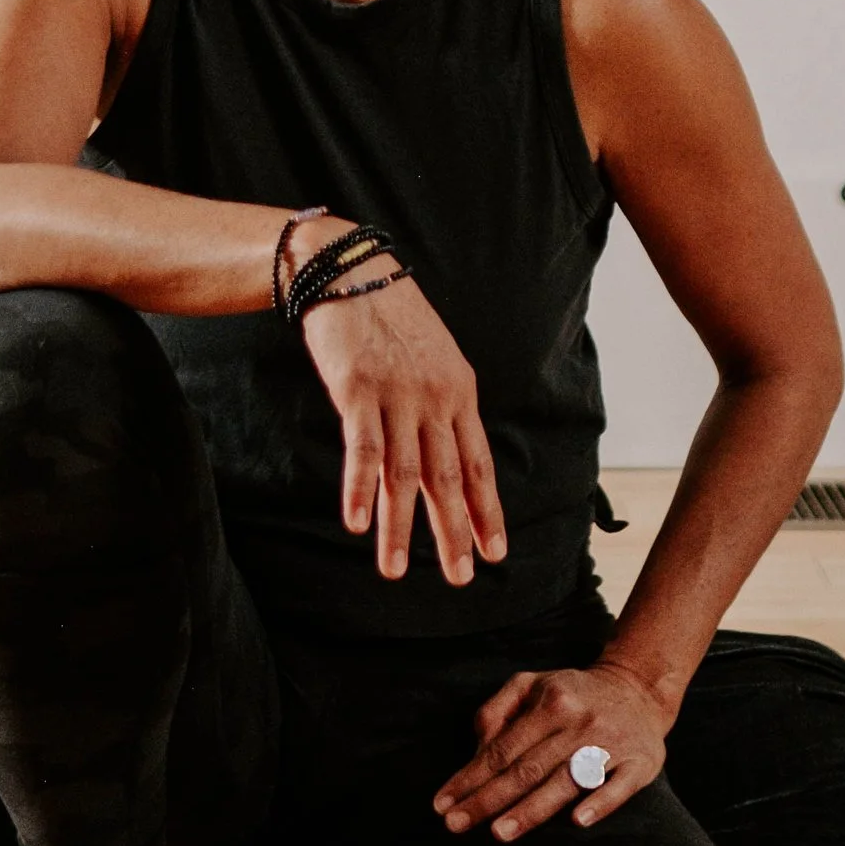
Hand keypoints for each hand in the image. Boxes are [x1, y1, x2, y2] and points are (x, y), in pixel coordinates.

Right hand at [292, 237, 506, 584]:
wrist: (349, 269)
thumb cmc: (388, 314)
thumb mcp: (433, 355)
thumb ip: (440, 401)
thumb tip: (444, 448)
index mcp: (458, 391)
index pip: (478, 463)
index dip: (486, 509)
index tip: (495, 551)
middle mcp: (434, 398)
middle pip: (448, 476)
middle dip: (454, 532)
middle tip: (461, 577)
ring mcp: (397, 394)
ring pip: (404, 473)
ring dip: (401, 526)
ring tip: (396, 570)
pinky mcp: (358, 389)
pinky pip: (363, 448)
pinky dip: (360, 487)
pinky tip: (357, 522)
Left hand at [432, 658, 668, 839]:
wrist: (639, 689)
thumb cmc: (573, 694)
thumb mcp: (531, 685)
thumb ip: (497, 710)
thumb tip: (477, 750)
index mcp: (551, 702)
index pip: (502, 748)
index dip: (470, 777)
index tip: (442, 805)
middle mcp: (579, 723)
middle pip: (527, 769)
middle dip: (488, 800)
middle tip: (456, 825)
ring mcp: (611, 744)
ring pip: (565, 781)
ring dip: (531, 809)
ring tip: (499, 833)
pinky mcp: (641, 763)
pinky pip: (619, 786)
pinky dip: (599, 802)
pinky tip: (578, 821)